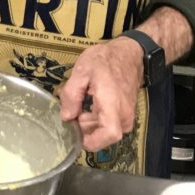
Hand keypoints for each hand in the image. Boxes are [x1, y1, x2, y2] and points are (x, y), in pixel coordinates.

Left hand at [59, 36, 143, 151]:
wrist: (128, 54)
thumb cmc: (105, 60)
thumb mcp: (81, 72)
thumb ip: (71, 96)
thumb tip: (66, 117)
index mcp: (112, 105)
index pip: (109, 134)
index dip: (91, 140)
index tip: (74, 135)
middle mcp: (123, 115)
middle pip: (102, 135)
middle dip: (83, 129)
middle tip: (70, 111)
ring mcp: (126, 116)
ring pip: (104, 131)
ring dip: (88, 123)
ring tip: (78, 104)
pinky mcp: (125, 115)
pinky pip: (108, 124)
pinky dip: (95, 119)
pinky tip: (87, 104)